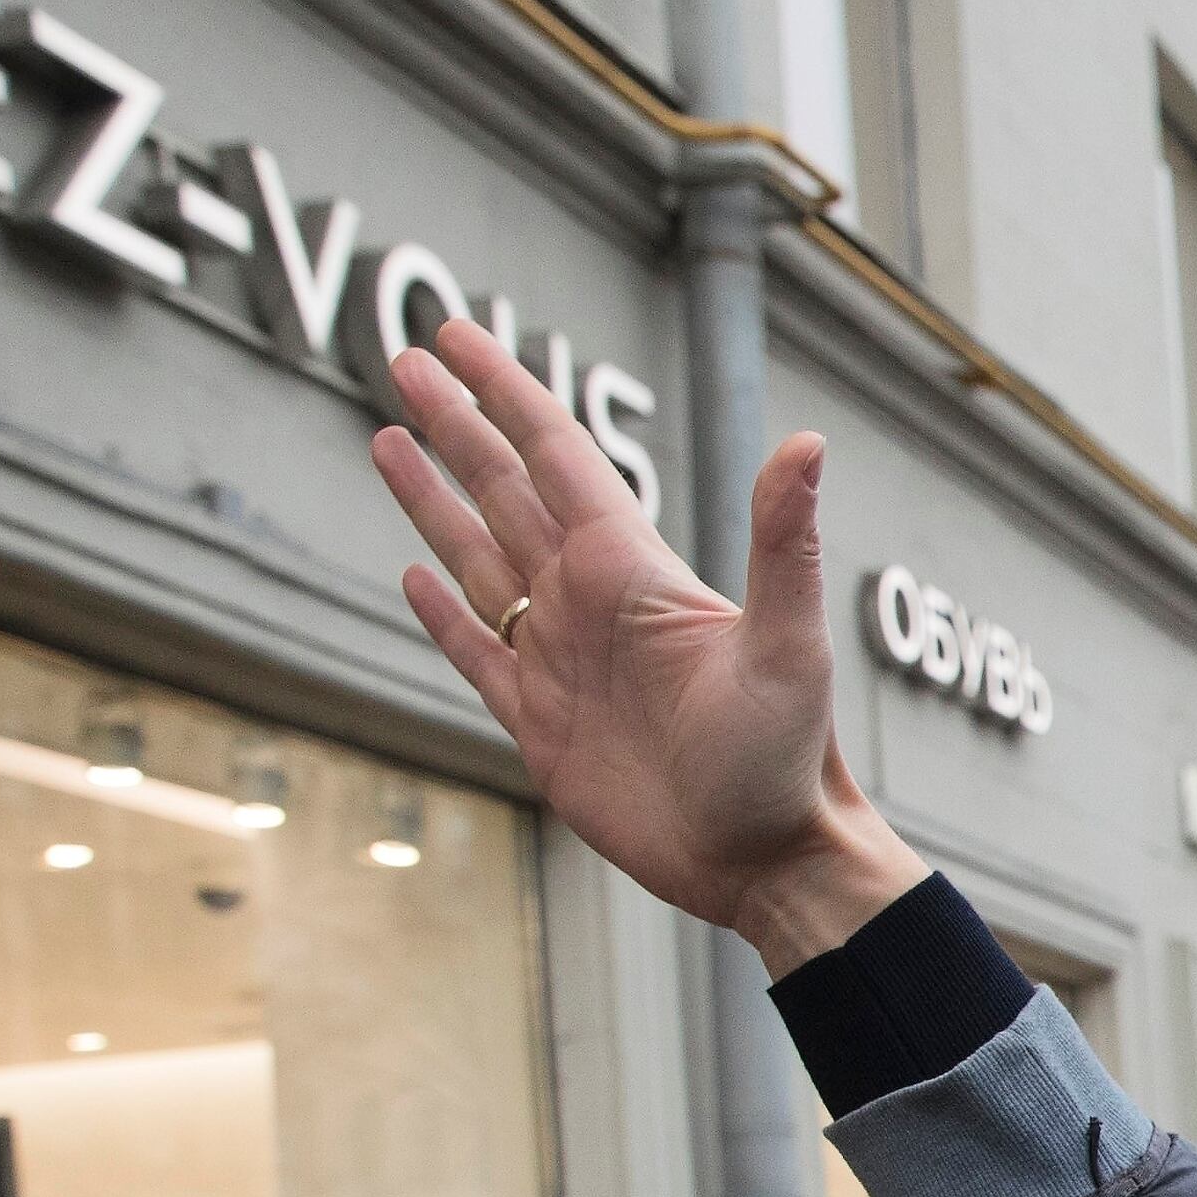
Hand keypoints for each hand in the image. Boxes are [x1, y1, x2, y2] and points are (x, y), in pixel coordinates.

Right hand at [366, 322, 922, 970]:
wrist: (767, 860)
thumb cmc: (789, 758)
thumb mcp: (789, 645)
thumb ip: (783, 542)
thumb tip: (808, 442)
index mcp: (634, 571)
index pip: (557, 455)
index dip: (505, 393)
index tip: (455, 336)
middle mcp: (593, 604)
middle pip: (506, 491)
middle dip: (456, 426)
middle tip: (405, 360)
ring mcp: (564, 662)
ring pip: (481, 560)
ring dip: (436, 501)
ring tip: (388, 439)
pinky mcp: (542, 725)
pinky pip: (479, 653)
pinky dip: (443, 612)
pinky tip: (415, 573)